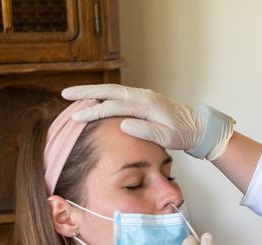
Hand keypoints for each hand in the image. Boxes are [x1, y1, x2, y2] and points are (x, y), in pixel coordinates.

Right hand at [62, 84, 234, 159]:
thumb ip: (146, 131)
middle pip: (109, 91)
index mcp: (146, 104)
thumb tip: (123, 124)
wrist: (196, 126)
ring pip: (113, 91)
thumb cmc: (183, 134)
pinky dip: (104, 95)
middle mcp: (142, 96)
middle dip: (86, 92)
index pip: (114, 106)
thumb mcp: (167, 136)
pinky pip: (118, 95)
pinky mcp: (142, 100)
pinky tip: (94, 100)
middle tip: (65, 94)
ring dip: (93, 92)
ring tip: (74, 95)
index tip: (77, 117)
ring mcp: (142, 96)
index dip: (94, 112)